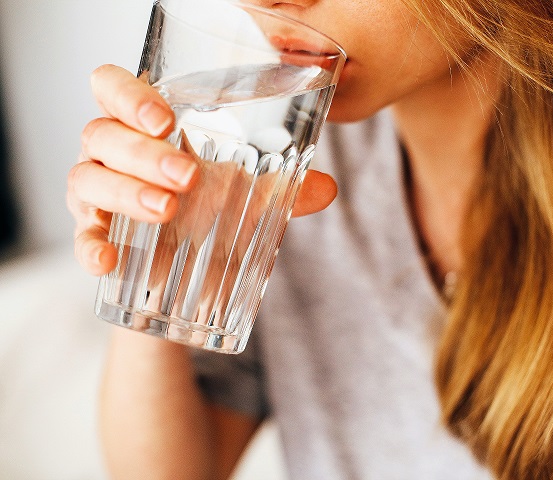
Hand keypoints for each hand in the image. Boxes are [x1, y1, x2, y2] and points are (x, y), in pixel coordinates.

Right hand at [68, 64, 336, 276]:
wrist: (189, 272)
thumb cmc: (211, 212)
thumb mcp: (249, 197)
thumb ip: (284, 189)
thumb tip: (328, 188)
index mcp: (145, 127)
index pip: (113, 87)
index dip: (129, 95)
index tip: (166, 120)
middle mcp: (113, 152)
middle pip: (102, 132)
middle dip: (143, 152)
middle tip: (187, 176)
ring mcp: (97, 192)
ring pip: (87, 177)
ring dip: (126, 191)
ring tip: (168, 210)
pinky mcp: (94, 234)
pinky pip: (80, 236)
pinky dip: (90, 246)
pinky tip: (108, 261)